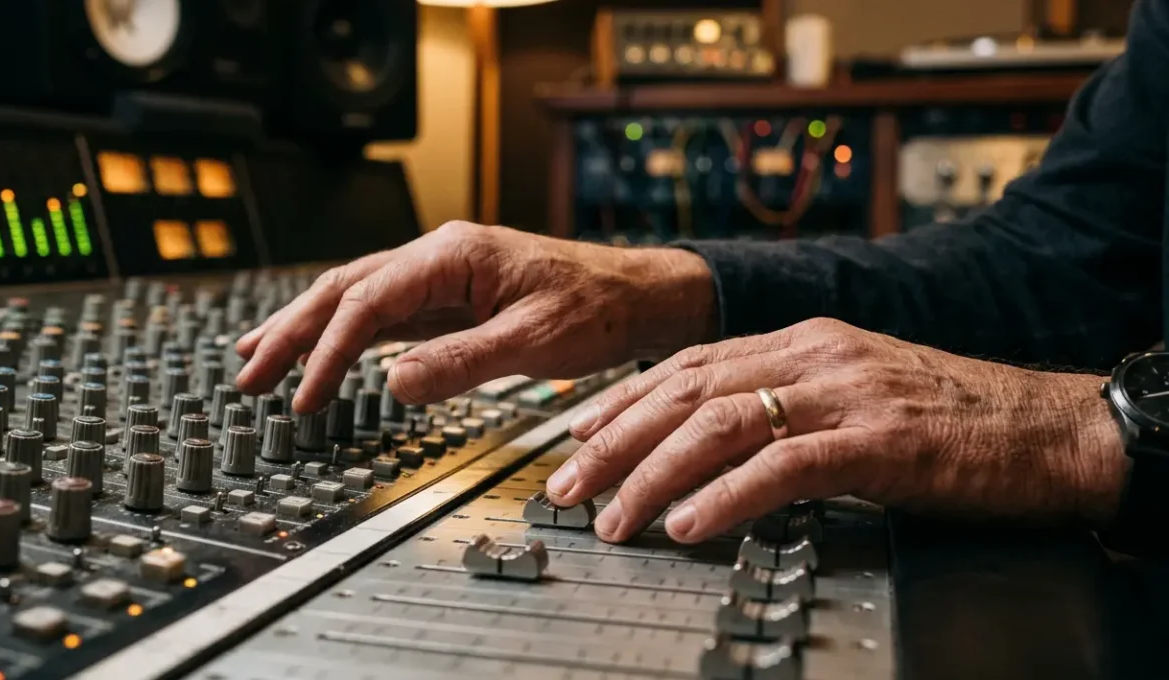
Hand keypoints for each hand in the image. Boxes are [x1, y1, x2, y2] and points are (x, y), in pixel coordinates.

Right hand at [235, 222, 716, 412]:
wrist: (638, 294)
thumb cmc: (598, 309)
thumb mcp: (535, 341)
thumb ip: (462, 362)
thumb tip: (392, 384)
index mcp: (454, 255)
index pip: (367, 300)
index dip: (327, 351)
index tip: (304, 396)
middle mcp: (438, 256)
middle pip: (343, 288)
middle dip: (290, 331)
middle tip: (246, 373)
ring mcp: (441, 274)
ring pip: (355, 295)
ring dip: (305, 328)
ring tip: (256, 357)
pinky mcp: (450, 295)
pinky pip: (383, 311)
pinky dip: (344, 332)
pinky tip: (319, 349)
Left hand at [546, 318, 1127, 543]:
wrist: (1047, 426)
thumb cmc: (951, 419)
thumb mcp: (852, 393)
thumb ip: (785, 404)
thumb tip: (711, 443)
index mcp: (804, 341)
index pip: (689, 363)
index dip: (623, 398)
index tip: (576, 433)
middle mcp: (815, 356)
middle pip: (686, 389)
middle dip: (615, 439)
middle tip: (568, 485)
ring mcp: (845, 394)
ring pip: (720, 423)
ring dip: (653, 472)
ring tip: (614, 516)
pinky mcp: (878, 441)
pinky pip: (783, 465)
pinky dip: (726, 495)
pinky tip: (689, 522)